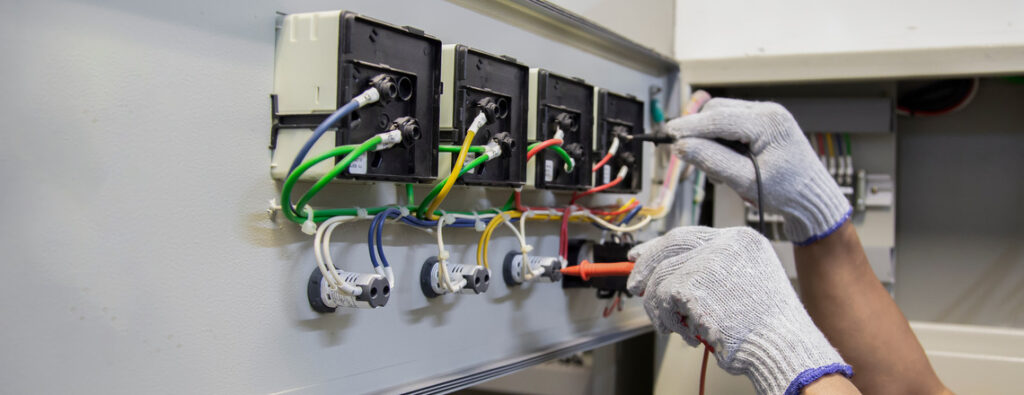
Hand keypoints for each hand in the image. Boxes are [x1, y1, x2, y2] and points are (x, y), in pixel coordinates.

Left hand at [628, 226, 851, 394]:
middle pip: (671, 245)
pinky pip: (662, 299)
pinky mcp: (694, 282)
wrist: (782, 346)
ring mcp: (711, 260)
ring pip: (662, 277)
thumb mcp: (743, 286)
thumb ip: (709, 274)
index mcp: (743, 240)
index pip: (691, 236)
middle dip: (647, 267)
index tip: (640, 257)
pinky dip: (668, 320)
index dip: (660, 247)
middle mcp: (727, 243)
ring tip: (676, 327)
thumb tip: (664, 275)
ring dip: (661, 308)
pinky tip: (689, 334)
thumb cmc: (765, 327)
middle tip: (635, 287)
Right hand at [667, 98, 850, 244]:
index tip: (668, 134)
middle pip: (717, 111)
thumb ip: (712, 161)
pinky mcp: (762, 125)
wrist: (811, 199)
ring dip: (710, 138)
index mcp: (768, 122)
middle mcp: (768, 112)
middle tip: (688, 158)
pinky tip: (728, 163)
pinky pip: (731, 124)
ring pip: (722, 117)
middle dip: (699, 132)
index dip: (690, 126)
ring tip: (717, 169)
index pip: (719, 118)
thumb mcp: (745, 180)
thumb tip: (681, 147)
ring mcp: (766, 116)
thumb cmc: (787, 192)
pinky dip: (721, 141)